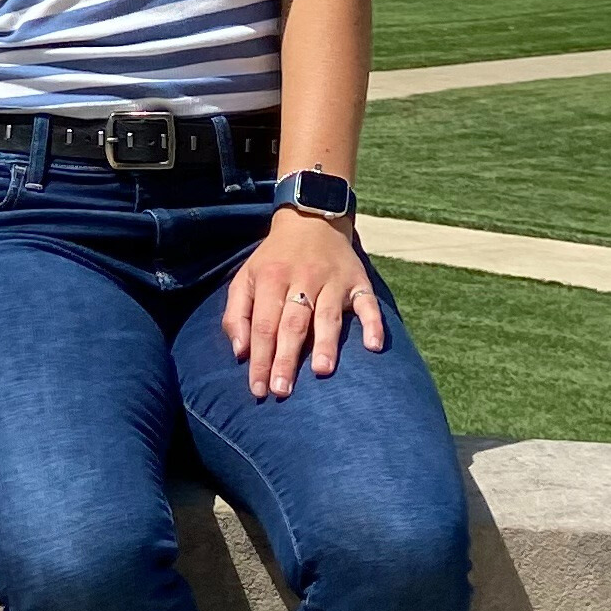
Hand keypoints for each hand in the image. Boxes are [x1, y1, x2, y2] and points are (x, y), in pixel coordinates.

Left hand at [222, 208, 383, 401]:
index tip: (258, 390)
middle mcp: (302, 279)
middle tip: (282, 390)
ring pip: (328, 315)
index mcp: (271, 279)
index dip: (260, 358)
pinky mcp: (359, 280)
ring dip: (326, 343)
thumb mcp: (246, 278)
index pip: (263, 325)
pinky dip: (373, 323)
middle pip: (293, 324)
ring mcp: (333, 280)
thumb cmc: (274, 260)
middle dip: (286, 358)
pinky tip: (373, 346)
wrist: (311, 220)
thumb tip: (240, 353)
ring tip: (322, 371)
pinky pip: (368, 302)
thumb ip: (237, 314)